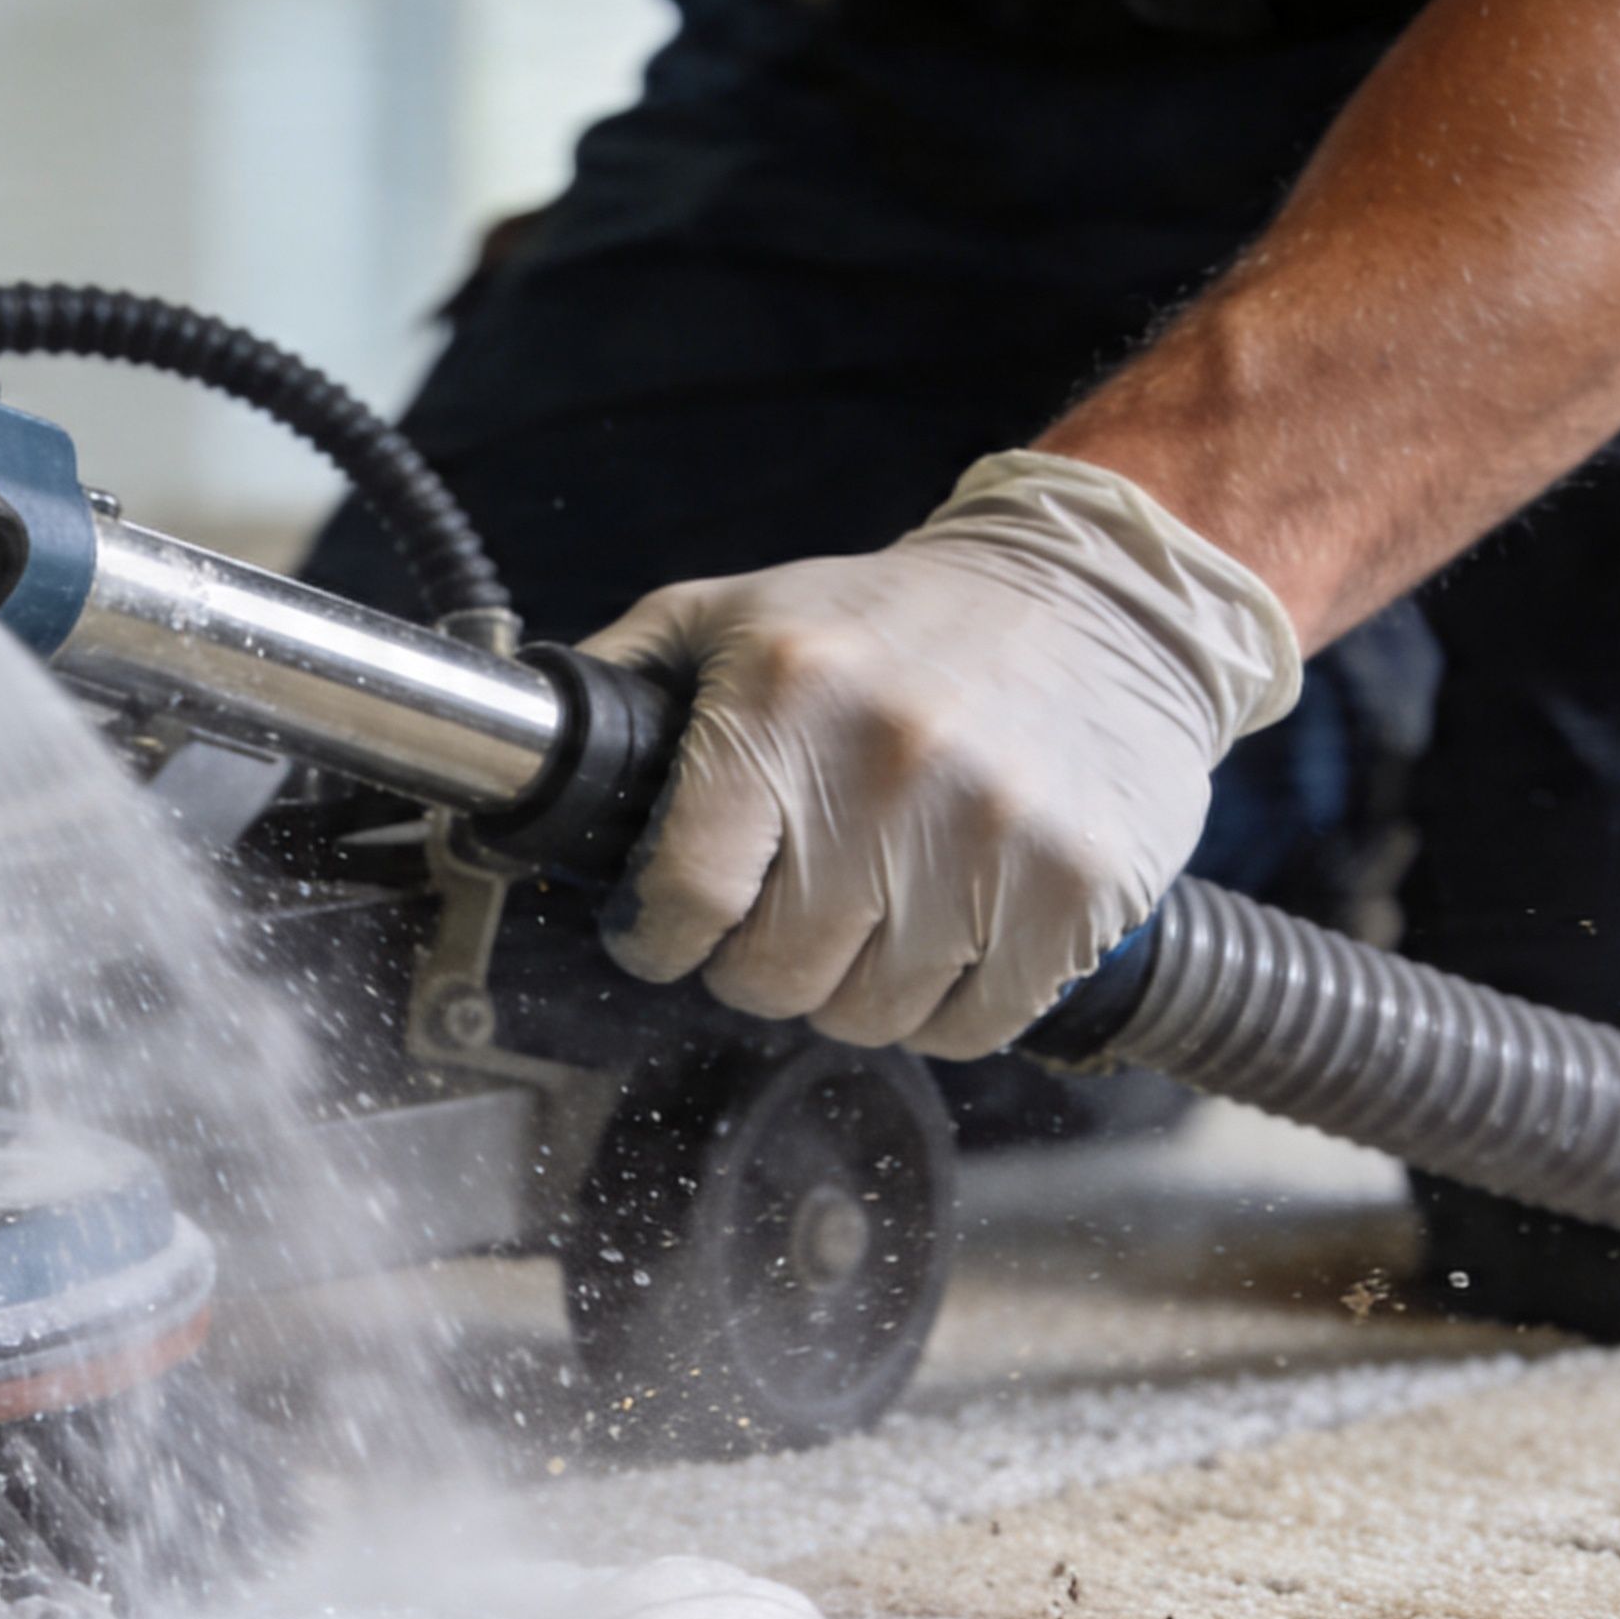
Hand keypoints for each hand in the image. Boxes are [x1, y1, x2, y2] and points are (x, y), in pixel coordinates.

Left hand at [576, 452, 1302, 1057]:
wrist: (1094, 593)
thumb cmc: (891, 619)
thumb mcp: (730, 615)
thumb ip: (619, 684)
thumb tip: (525, 771)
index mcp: (785, 697)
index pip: (685, 893)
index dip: (655, 937)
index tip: (659, 935)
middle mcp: (888, 764)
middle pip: (772, 974)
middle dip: (751, 966)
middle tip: (769, 923)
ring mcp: (993, 831)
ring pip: (869, 1015)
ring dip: (848, 992)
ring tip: (860, 923)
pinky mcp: (1080, 885)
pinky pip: (974, 1025)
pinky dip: (942, 1010)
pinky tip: (938, 943)